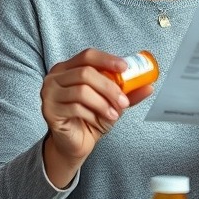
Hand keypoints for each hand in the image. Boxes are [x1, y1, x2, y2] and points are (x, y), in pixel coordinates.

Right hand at [41, 48, 152, 185]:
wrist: (75, 143)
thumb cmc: (91, 117)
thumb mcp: (112, 103)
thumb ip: (127, 93)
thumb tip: (149, 85)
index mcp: (69, 67)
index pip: (88, 55)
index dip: (107, 59)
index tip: (125, 68)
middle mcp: (55, 76)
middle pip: (86, 72)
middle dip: (109, 87)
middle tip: (124, 101)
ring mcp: (49, 93)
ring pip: (81, 91)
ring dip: (103, 103)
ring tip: (114, 114)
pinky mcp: (49, 110)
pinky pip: (75, 107)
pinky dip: (92, 114)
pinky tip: (98, 120)